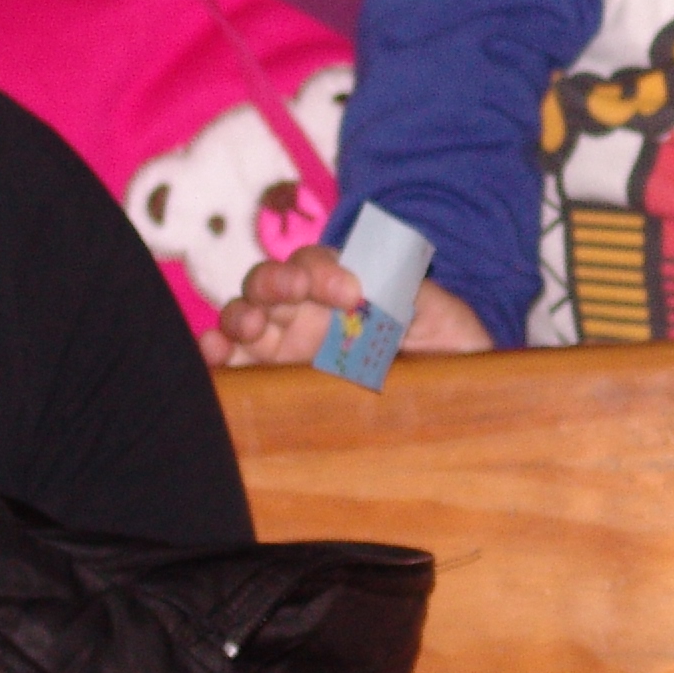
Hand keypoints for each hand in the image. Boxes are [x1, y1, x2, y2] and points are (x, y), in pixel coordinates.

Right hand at [199, 246, 493, 368]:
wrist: (460, 411)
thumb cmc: (451, 356)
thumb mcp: (445, 317)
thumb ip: (411, 290)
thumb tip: (377, 279)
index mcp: (345, 288)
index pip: (318, 262)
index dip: (326, 269)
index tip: (353, 293)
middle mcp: (309, 313)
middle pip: (272, 282)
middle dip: (276, 282)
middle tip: (295, 294)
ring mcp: (287, 349)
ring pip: (245, 318)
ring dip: (240, 316)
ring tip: (250, 327)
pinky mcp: (273, 386)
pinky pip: (234, 367)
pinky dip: (217, 357)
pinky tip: (213, 355)